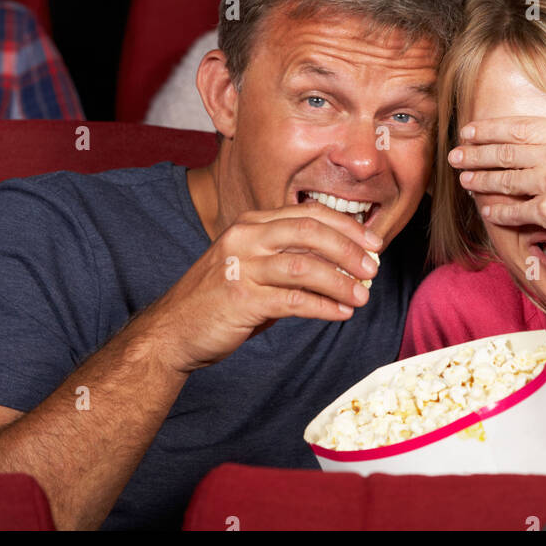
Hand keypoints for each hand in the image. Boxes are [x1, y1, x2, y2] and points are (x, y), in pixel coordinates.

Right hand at [144, 204, 382, 374]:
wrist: (172, 331)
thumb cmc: (218, 300)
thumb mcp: (252, 268)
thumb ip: (289, 260)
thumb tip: (342, 265)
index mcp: (251, 224)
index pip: (307, 213)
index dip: (345, 226)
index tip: (373, 243)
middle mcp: (245, 238)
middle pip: (309, 231)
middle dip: (348, 249)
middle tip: (373, 269)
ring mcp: (241, 267)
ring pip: (304, 266)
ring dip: (340, 281)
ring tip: (362, 297)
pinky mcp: (241, 299)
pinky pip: (292, 301)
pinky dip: (322, 306)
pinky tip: (340, 314)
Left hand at [448, 61, 545, 262]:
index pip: (520, 127)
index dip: (490, 129)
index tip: (470, 130)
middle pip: (505, 152)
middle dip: (475, 153)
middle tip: (454, 155)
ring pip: (504, 179)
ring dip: (479, 179)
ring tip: (463, 179)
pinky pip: (514, 209)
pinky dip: (497, 211)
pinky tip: (486, 211)